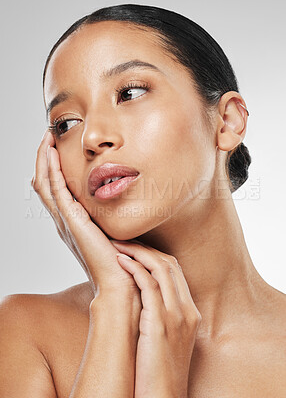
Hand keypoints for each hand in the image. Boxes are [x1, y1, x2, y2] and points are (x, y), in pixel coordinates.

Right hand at [31, 130, 140, 299]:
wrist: (119, 281)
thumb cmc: (120, 258)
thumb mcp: (111, 230)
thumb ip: (108, 215)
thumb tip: (117, 201)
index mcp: (71, 222)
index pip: (53, 189)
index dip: (51, 167)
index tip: (55, 146)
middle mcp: (63, 220)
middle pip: (43, 183)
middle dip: (43, 158)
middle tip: (47, 136)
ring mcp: (64, 221)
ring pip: (44, 184)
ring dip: (43, 159)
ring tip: (47, 138)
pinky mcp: (71, 221)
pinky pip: (55, 191)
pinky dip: (51, 170)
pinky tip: (52, 153)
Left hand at [110, 240, 201, 397]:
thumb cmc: (158, 371)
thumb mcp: (166, 339)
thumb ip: (160, 316)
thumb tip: (141, 298)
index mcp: (190, 312)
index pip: (175, 272)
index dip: (154, 255)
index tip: (136, 249)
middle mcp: (187, 310)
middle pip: (170, 264)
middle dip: (146, 248)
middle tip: (124, 240)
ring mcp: (176, 316)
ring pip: (160, 269)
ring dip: (138, 252)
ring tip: (118, 244)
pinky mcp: (160, 323)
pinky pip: (149, 285)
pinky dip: (135, 268)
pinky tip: (121, 261)